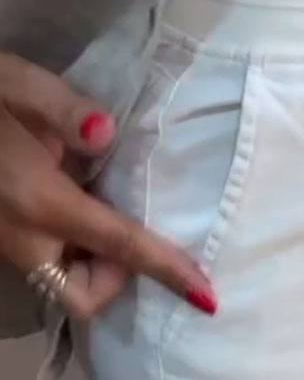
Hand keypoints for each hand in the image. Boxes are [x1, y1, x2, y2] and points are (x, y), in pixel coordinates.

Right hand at [0, 52, 216, 319]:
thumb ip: (63, 108)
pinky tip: (73, 203)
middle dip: (115, 277)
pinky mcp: (0, 243)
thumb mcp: (13, 82)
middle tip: (119, 221)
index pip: (120, 245)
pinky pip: (48, 268)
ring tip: (95, 204)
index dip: (166, 270)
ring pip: (64, 287)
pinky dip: (73, 254)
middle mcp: (22, 239)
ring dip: (93, 265)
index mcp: (38, 202)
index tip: (206, 297)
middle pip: (84, 297)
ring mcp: (6, 246)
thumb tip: (105, 131)